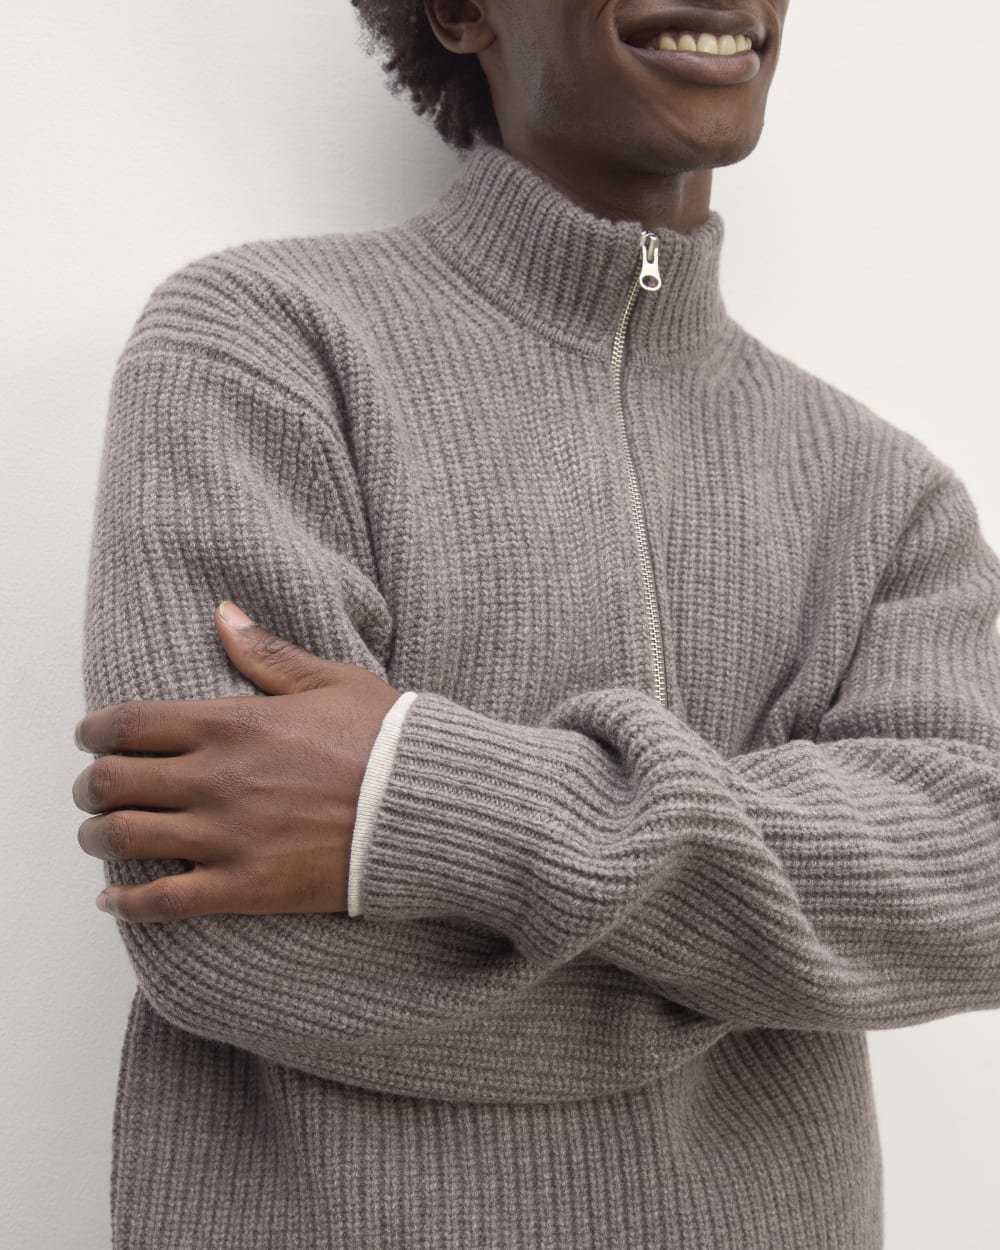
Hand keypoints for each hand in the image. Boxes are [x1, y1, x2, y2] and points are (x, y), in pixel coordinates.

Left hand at [73, 600, 402, 920]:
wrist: (430, 807)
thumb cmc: (387, 742)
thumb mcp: (331, 682)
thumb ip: (267, 652)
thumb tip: (223, 613)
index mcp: (233, 724)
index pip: (129, 724)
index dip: (94, 732)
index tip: (91, 739)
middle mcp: (217, 779)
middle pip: (113, 782)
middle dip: (90, 786)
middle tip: (94, 790)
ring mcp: (228, 836)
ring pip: (124, 840)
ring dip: (98, 838)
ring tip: (102, 836)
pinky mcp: (246, 887)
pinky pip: (163, 902)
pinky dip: (126, 903)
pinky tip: (112, 900)